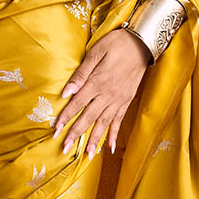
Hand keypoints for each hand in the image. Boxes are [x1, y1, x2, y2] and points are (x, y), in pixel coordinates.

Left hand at [54, 29, 148, 156]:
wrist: (143, 43)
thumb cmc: (116, 44)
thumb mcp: (96, 52)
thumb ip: (81, 73)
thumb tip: (66, 92)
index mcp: (97, 82)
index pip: (77, 104)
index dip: (65, 117)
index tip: (55, 130)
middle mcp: (108, 94)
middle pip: (88, 118)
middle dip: (76, 134)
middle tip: (65, 149)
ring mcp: (119, 99)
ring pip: (104, 123)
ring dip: (95, 140)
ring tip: (88, 155)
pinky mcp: (127, 101)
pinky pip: (119, 121)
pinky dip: (115, 134)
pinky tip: (110, 148)